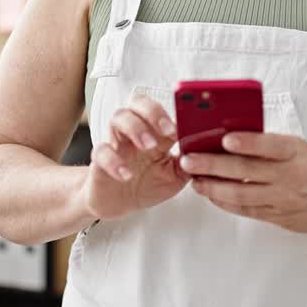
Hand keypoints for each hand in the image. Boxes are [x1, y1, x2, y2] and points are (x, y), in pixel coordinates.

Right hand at [77, 92, 189, 220]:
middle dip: (153, 112)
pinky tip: (126, 174)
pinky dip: (114, 161)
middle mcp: (134, 130)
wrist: (118, 204)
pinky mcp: (99, 160)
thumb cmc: (146, 184)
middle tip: (166, 130)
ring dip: (135, 128)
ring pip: (118, 118)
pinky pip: (101, 151)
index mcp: (154, 131)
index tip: (183, 128)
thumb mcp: (174, 177)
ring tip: (148, 145)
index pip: (162, 110)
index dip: (173, 115)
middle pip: (138, 102)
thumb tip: (207, 154)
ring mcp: (116, 142)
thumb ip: (188, 163)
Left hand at [180, 132, 306, 234]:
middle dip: (212, 165)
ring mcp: (282, 198)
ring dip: (213, 187)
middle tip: (189, 160)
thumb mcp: (298, 146)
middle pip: (245, 170)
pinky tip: (211, 195)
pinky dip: (225, 202)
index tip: (225, 139)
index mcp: (294, 152)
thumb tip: (230, 137)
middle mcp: (287, 175)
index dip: (247, 142)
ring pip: (241, 194)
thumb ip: (269, 144)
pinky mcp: (277, 216)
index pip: (269, 145)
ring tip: (194, 179)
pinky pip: (246, 210)